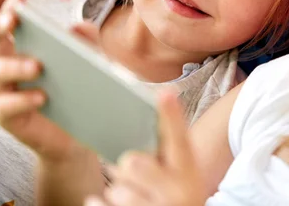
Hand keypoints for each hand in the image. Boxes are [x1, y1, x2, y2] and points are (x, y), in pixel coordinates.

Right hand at [0, 0, 86, 161]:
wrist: (81, 135)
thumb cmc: (81, 91)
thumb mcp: (92, 63)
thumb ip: (88, 43)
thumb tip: (78, 26)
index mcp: (25, 45)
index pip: (10, 19)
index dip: (11, 6)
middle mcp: (9, 64)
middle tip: (13, 21)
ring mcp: (5, 91)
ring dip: (13, 65)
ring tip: (39, 66)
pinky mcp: (9, 118)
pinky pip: (5, 106)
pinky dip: (21, 99)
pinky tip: (42, 96)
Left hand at [84, 91, 206, 205]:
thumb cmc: (174, 192)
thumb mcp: (181, 173)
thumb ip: (165, 150)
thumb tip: (138, 120)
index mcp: (188, 171)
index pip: (180, 139)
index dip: (172, 116)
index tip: (166, 93)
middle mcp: (179, 192)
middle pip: (133, 163)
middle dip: (125, 167)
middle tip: (134, 173)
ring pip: (117, 191)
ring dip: (118, 192)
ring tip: (135, 196)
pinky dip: (99, 204)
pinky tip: (106, 203)